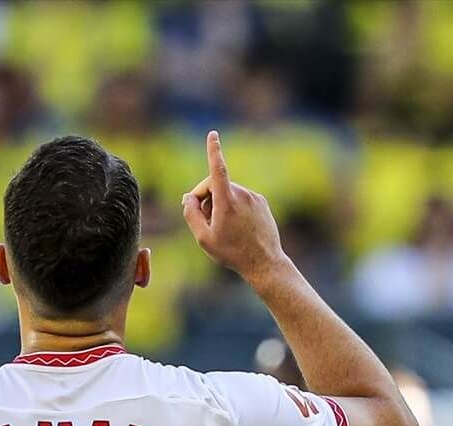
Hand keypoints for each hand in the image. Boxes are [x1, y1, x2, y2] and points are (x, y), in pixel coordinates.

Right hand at [181, 130, 287, 280]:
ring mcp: (254, 197)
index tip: (213, 135)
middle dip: (205, 199)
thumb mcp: (203, 238)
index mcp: (226, 201)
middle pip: (215, 186)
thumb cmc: (231, 252)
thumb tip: (188, 197)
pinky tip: (237, 228)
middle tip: (203, 222)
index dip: (213, 151)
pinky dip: (234, 208)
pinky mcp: (261, 202)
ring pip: (228, 194)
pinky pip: (241, 200)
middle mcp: (242, 194)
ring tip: (224, 229)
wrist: (264, 262)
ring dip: (220, 205)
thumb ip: (191, 214)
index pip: (217, 170)